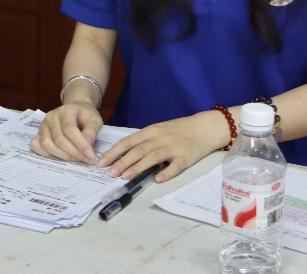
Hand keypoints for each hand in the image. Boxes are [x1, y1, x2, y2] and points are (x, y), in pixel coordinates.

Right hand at [30, 102, 103, 163]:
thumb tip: (87, 145)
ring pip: (47, 144)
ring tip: (75, 159)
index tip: (90, 155)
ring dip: (62, 155)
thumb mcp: (95, 120)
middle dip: (73, 152)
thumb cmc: (85, 116)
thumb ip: (92, 131)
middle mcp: (51, 116)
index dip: (80, 144)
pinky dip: (46, 154)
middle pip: (58, 138)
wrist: (75, 110)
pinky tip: (59, 156)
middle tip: (85, 160)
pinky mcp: (38, 133)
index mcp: (66, 110)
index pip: (69, 129)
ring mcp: (43, 125)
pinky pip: (36, 146)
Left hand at [97, 111, 226, 182]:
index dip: (114, 152)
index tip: (101, 162)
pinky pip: (175, 166)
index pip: (129, 142)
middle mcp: (160, 138)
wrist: (205, 127)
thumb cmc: (179, 130)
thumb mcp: (159, 131)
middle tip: (110, 173)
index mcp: (151, 131)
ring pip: (153, 157)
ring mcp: (173, 147)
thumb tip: (123, 157)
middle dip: (122, 161)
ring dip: (138, 167)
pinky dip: (166, 173)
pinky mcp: (186, 157)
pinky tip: (157, 180)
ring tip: (126, 177)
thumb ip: (144, 142)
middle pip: (138, 150)